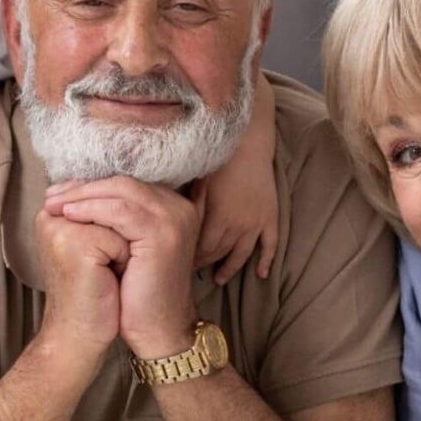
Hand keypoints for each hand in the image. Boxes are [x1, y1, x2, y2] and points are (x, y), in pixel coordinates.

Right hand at [33, 203, 130, 371]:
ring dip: (127, 244)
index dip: (121, 218)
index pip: (102, 192)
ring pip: (119, 218)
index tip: (110, 250)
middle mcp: (50, 215)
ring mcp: (60, 228)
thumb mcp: (95, 245)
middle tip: (112, 263)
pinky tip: (110, 280)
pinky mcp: (75, 245)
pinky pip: (119, 239)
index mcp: (51, 212)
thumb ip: (100, 214)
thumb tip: (128, 188)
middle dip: (125, 229)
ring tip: (111, 270)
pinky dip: (125, 260)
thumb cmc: (93, 292)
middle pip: (113, 202)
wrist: (81, 334)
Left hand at [44, 177, 199, 358]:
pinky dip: (92, 209)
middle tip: (50, 195)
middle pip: (123, 182)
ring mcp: (174, 219)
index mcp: (172, 207)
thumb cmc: (136, 292)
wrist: (156, 329)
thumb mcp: (125, 247)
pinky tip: (69, 215)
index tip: (58, 192)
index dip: (90, 184)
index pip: (126, 183)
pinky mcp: (163, 233)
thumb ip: (114, 218)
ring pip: (121, 191)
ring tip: (54, 204)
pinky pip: (121, 211)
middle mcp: (179, 208)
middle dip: (82, 187)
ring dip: (83, 195)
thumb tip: (74, 194)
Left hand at [193, 73, 279, 283]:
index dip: (185, 258)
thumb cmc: (216, 158)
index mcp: (215, 217)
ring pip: (240, 255)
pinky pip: (270, 245)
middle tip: (187, 271)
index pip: (198, 250)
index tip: (174, 261)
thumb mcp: (192, 181)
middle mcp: (236, 226)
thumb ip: (177, 203)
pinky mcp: (270, 217)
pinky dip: (266, 261)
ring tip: (217, 279)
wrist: (248, 141)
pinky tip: (260, 275)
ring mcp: (255, 223)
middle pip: (216, 254)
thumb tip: (149, 214)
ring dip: (228, 268)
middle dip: (201, 264)